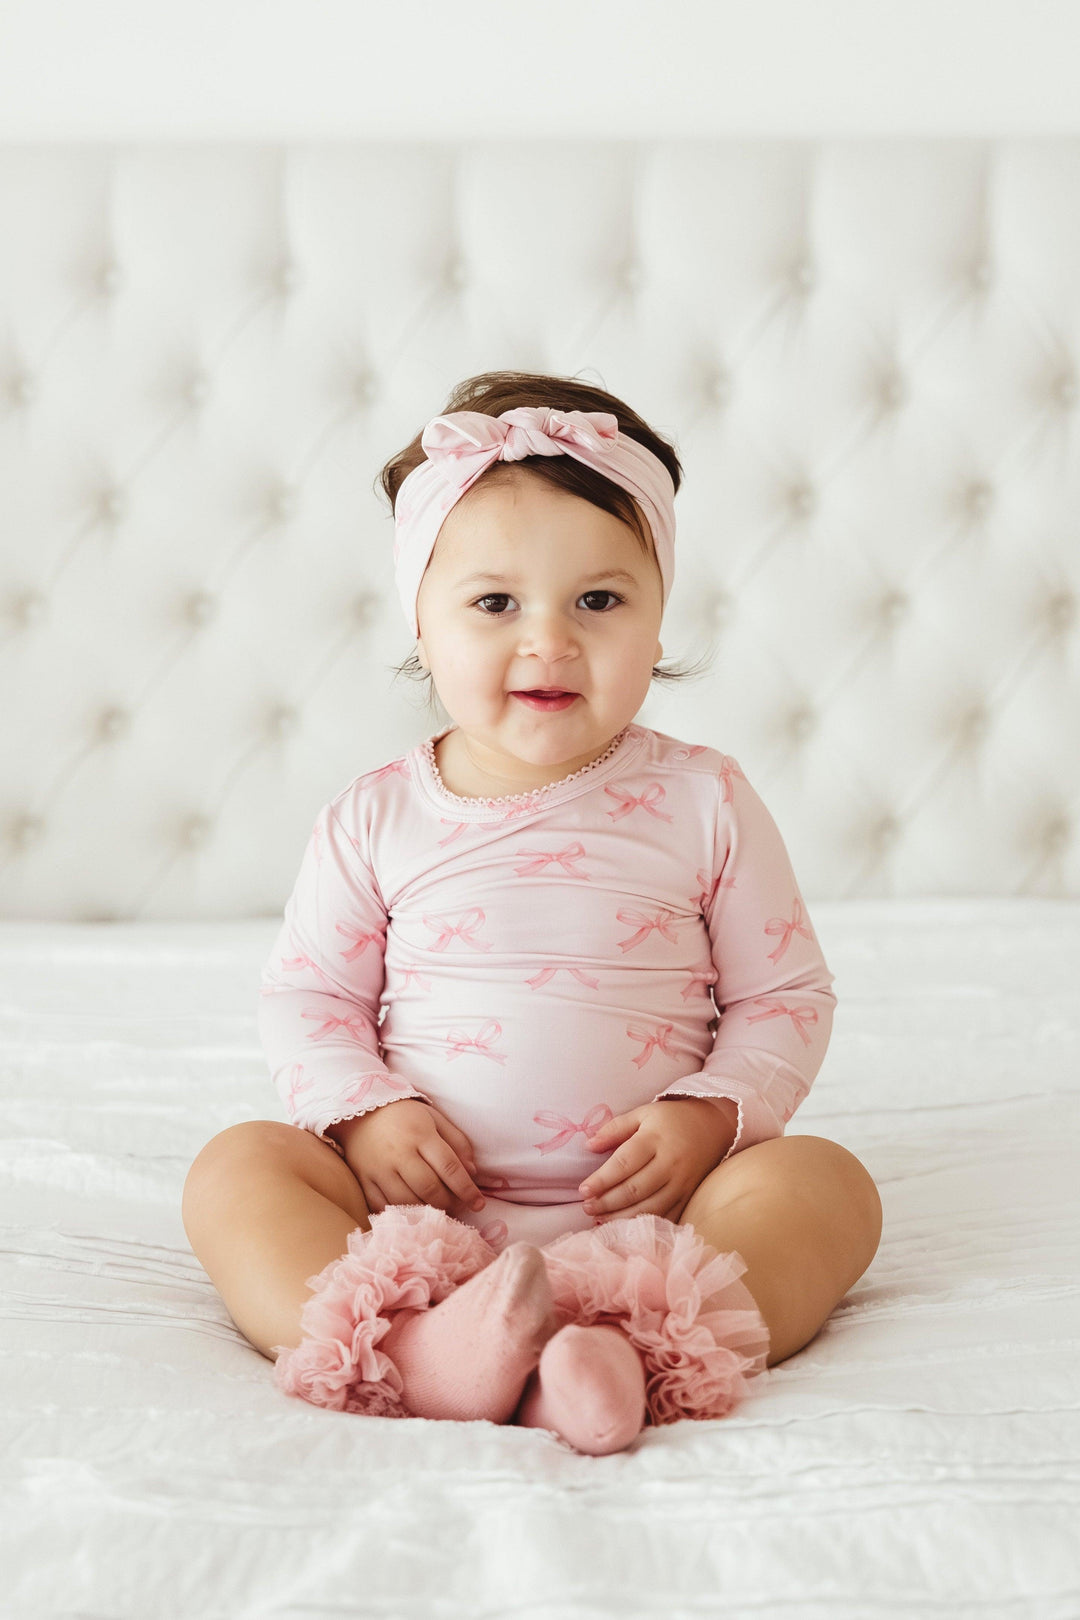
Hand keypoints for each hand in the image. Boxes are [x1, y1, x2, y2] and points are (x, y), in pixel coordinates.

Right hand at [328, 1099, 486, 1220]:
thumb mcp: (434, 1118)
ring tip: (440, 1212)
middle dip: (449, 1203)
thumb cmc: (404, 1116)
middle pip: (429, 1188)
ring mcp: (379, 1169)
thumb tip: (472, 1172)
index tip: (479, 1202)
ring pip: (407, 1201)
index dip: (467, 1188)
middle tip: (460, 1208)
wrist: (359, 1112)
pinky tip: (413, 1214)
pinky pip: (382, 1206)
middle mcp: (399, 1153)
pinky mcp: (363, 1180)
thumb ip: (457, 1142)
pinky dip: (400, 1215)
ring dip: (427, 1212)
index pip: (449, 1167)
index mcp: (420, 1134)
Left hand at [577, 1097, 739, 1223]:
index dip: (602, 1179)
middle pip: (635, 1189)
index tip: (583, 1189)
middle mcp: (670, 1163)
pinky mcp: (689, 1196)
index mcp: (655, 1139)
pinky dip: (644, 1224)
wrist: (713, 1126)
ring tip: (598, 1218)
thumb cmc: (671, 1119)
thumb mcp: (643, 1113)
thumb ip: (615, 1128)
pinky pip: (666, 1216)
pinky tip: (625, 1226)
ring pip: (649, 1207)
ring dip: (621, 1217)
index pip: (624, 1163)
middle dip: (607, 1202)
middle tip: (586, 1206)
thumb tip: (589, 1145)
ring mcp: (682, 1183)